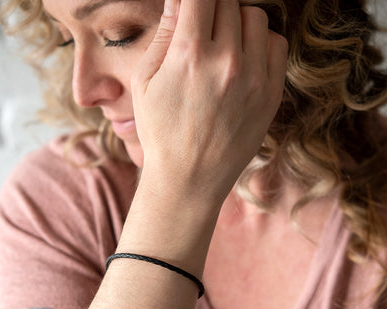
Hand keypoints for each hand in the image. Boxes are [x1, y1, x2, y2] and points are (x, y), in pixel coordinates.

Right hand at [132, 0, 287, 204]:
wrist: (189, 178)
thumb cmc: (161, 132)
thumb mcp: (144, 83)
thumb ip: (163, 34)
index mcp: (189, 55)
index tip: (191, 8)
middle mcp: (226, 62)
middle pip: (228, 1)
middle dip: (212, 8)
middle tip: (202, 31)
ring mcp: (254, 79)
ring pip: (255, 17)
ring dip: (238, 22)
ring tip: (223, 44)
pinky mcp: (271, 95)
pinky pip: (276, 44)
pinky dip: (261, 42)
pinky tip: (244, 59)